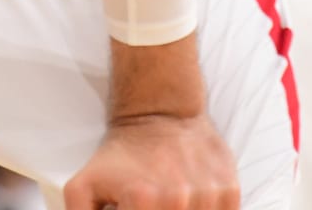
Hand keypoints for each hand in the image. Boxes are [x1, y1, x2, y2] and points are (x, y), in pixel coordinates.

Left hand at [64, 113, 238, 209]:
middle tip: (149, 203)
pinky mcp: (229, 190)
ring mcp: (208, 196)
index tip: (134, 208)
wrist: (160, 110)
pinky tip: (190, 202)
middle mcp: (178, 200)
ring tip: (168, 201)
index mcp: (143, 200)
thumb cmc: (120, 155)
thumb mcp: (82, 187)